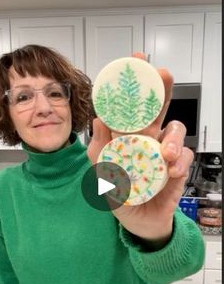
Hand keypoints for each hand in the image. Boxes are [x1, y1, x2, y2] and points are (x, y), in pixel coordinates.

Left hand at [87, 53, 193, 243]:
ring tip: (165, 154)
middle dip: (161, 89)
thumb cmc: (120, 195)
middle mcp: (147, 139)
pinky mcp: (178, 168)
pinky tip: (171, 171)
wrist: (137, 222)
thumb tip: (98, 120)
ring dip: (172, 136)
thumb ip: (97, 149)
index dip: (134, 85)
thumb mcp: (101, 174)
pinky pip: (185, 157)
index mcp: (128, 137)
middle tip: (164, 75)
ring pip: (176, 129)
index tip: (135, 62)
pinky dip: (180, 161)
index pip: (131, 107)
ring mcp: (164, 153)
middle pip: (158, 108)